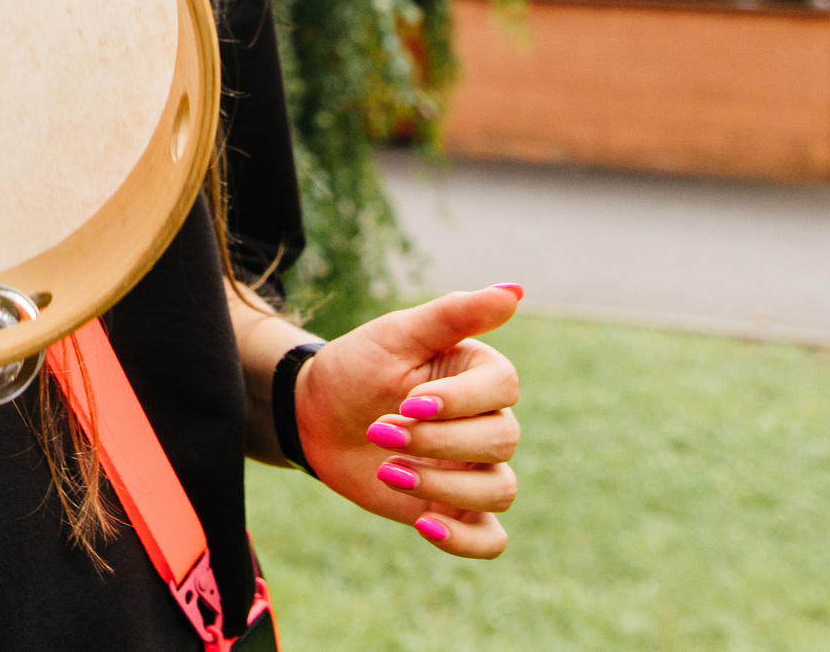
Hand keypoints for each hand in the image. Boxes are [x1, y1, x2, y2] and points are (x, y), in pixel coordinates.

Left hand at [297, 285, 522, 557]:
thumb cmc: (357, 367)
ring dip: (444, 484)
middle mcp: (487, 421)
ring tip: (387, 471)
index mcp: (480, 374)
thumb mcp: (397, 335)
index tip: (407, 401)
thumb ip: (455, 313)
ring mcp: (474, 469)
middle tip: (380, 430)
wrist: (314, 415)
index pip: (504, 389)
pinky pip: (491, 539)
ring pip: (500, 489)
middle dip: (437, 441)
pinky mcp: (455, 508)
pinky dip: (466, 540)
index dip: (459, 401)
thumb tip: (515, 290)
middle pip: (502, 440)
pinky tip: (425, 523)